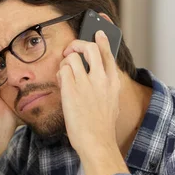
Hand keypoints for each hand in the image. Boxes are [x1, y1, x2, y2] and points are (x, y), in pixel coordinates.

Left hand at [57, 30, 127, 174]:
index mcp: (113, 82)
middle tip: (72, 50)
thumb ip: (105, 88)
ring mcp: (87, 83)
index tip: (98, 32)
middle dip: (78, 44)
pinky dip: (60, 74)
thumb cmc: (101, 128)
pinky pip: (62, 70)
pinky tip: (62, 83)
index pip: (108, 53)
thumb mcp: (111, 104)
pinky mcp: (72, 89)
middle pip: (89, 47)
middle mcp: (102, 78)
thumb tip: (95, 78)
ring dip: (65, 61)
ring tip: (65, 72)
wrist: (97, 142)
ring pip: (72, 57)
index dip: (102, 39)